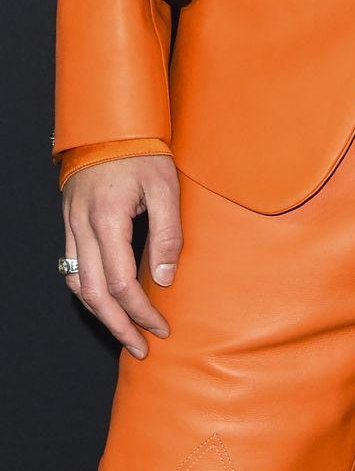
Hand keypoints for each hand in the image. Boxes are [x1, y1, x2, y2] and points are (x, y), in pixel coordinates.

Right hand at [62, 157, 182, 356]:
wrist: (110, 123)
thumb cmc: (142, 151)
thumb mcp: (166, 186)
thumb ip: (168, 233)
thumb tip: (165, 279)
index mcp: (107, 219)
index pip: (121, 284)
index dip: (141, 311)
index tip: (161, 327)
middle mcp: (82, 227)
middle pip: (94, 294)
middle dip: (119, 326)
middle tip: (141, 348)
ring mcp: (71, 225)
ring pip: (77, 285)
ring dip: (100, 314)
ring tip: (124, 333)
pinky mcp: (69, 222)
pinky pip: (71, 268)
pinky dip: (87, 292)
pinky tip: (104, 302)